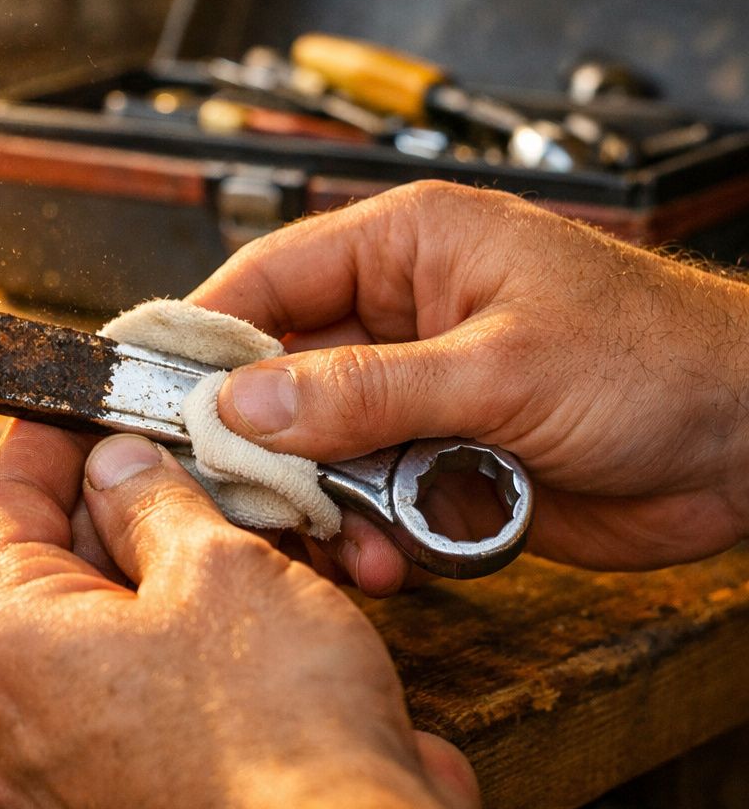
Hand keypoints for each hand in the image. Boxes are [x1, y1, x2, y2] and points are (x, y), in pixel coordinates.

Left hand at [0, 421, 519, 808]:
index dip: (45, 441)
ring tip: (237, 532)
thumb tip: (117, 465)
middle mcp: (14, 721)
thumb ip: (152, 500)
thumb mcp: (219, 568)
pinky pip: (136, 705)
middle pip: (50, 573)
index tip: (82, 402)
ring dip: (162, 577)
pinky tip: (251, 618)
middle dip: (120, 507)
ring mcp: (64, 779)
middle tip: (186, 460)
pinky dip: (180, 652)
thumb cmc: (280, 733)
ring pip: (102, 639)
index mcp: (8, 643)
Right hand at [191, 181, 748, 594]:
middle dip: (257, 443)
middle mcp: (400, 316)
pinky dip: (363, 535)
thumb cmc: (658, 359)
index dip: (202, 335)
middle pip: (277, 375)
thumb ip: (363, 391)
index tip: (148, 392)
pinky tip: (383, 560)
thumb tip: (244, 405)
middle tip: (235, 495)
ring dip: (314, 503)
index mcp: (408, 248)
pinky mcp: (438, 460)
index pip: (267, 278)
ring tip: (332, 541)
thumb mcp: (500, 368)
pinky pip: (364, 498)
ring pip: (315, 449)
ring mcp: (416, 393)